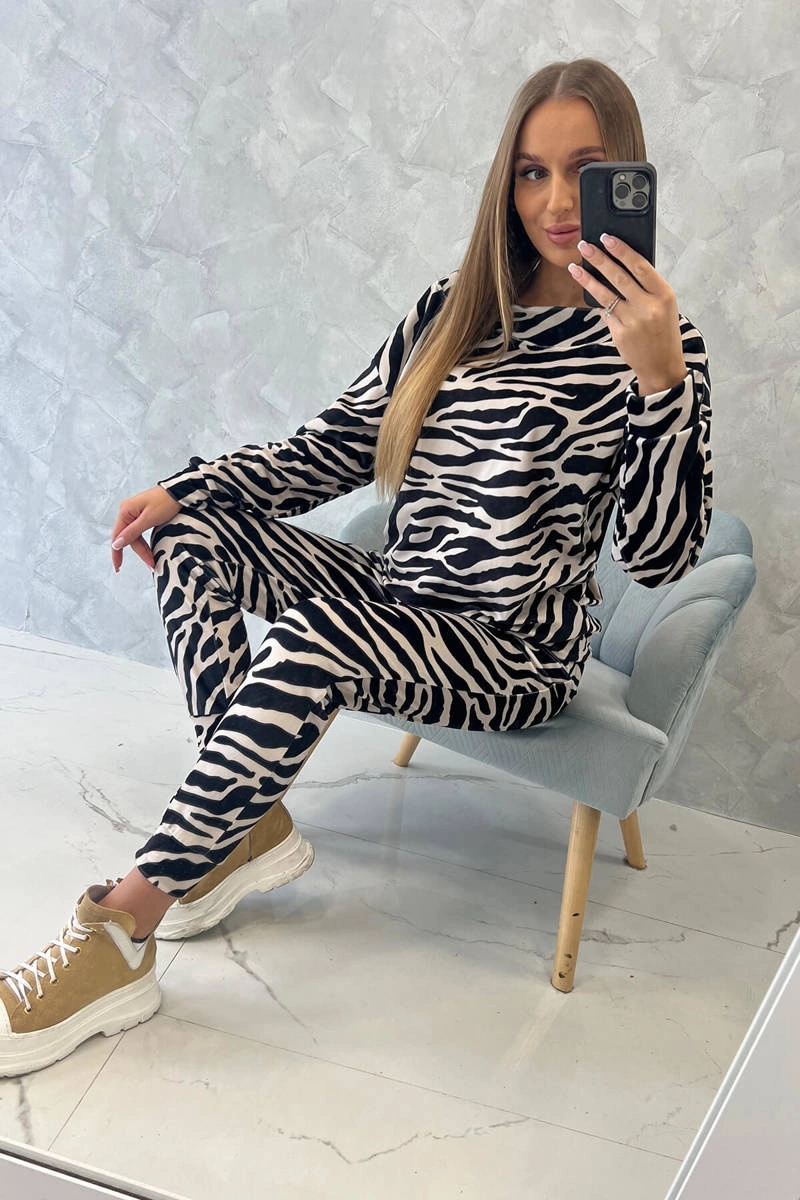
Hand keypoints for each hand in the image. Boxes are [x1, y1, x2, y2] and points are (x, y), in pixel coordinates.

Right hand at [111, 486, 180, 572]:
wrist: (180, 492)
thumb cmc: (166, 502)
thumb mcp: (149, 519)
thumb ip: (132, 532)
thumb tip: (116, 544)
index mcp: (125, 511)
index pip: (117, 536)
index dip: (117, 554)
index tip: (118, 567)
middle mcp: (127, 512)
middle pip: (128, 538)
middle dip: (139, 553)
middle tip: (151, 565)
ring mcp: (134, 513)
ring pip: (135, 537)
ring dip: (143, 549)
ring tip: (153, 561)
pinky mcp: (142, 515)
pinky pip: (140, 532)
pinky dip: (145, 542)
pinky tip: (149, 550)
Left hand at [568, 236, 687, 395]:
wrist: (662, 365)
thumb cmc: (663, 331)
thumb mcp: (665, 305)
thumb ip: (647, 287)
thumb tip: (621, 264)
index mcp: (664, 294)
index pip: (640, 266)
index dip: (621, 250)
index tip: (607, 238)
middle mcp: (649, 306)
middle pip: (619, 276)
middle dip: (599, 259)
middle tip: (585, 246)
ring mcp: (633, 321)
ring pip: (605, 294)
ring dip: (588, 278)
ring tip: (575, 266)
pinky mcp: (620, 333)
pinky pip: (605, 312)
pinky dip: (597, 301)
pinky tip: (588, 290)